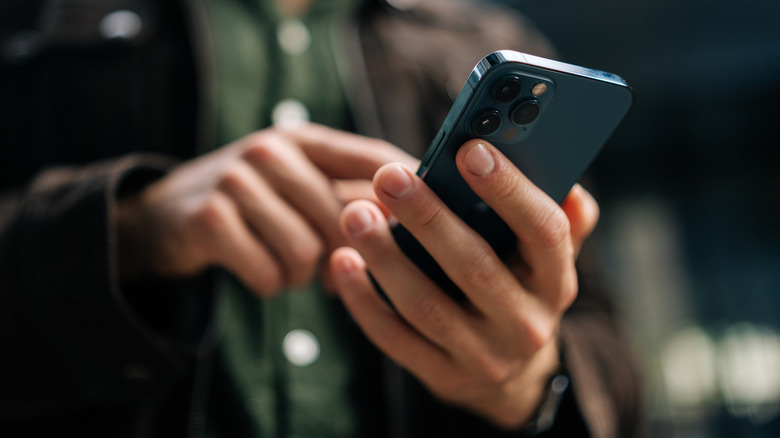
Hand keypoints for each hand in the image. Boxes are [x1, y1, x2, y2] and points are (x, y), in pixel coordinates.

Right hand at [117, 123, 415, 296]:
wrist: (165, 216)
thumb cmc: (252, 205)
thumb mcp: (298, 186)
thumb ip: (349, 198)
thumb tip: (415, 228)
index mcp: (305, 139)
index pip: (375, 159)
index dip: (410, 192)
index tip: (437, 222)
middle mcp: (272, 149)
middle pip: (345, 218)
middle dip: (345, 256)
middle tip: (332, 270)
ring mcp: (237, 179)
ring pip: (308, 252)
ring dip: (302, 275)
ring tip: (289, 266)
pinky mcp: (210, 218)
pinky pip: (269, 273)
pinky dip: (270, 284)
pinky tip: (260, 271)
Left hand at [330, 139, 597, 427]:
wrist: (511, 377)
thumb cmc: (520, 291)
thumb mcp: (548, 260)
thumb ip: (562, 220)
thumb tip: (568, 182)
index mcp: (556, 282)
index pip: (543, 232)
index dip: (509, 190)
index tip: (469, 150)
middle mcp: (526, 324)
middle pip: (475, 266)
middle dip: (428, 218)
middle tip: (389, 176)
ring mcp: (483, 357)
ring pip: (426, 305)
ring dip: (386, 257)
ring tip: (355, 214)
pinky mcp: (442, 376)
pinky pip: (395, 338)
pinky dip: (364, 300)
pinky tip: (343, 261)